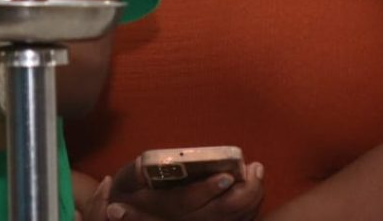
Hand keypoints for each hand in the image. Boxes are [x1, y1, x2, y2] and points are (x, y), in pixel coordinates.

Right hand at [91, 159, 265, 220]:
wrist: (133, 218)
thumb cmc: (131, 196)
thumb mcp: (126, 182)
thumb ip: (133, 174)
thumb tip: (137, 170)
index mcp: (165, 208)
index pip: (187, 202)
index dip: (207, 190)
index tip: (226, 175)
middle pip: (221, 212)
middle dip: (243, 192)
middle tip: (254, 166)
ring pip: (233, 219)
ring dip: (251, 198)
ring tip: (256, 172)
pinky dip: (250, 208)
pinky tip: (255, 189)